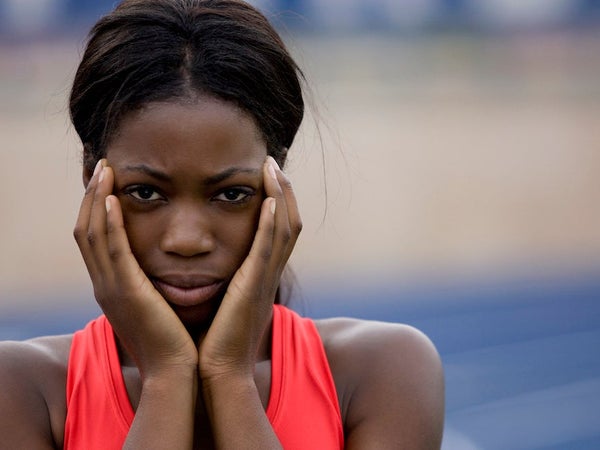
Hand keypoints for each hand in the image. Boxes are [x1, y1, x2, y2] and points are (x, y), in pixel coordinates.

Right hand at [74, 160, 197, 377]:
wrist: (176, 371)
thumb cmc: (174, 338)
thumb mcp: (156, 305)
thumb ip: (151, 282)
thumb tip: (162, 263)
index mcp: (113, 287)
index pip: (95, 239)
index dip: (96, 208)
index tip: (107, 182)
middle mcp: (104, 285)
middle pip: (87, 230)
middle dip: (91, 196)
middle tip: (102, 166)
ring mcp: (111, 289)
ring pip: (93, 235)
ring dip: (96, 199)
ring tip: (105, 170)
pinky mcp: (127, 292)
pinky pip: (112, 251)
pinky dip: (108, 224)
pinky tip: (111, 199)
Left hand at [198, 156, 301, 379]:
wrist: (215, 371)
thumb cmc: (213, 341)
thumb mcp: (222, 304)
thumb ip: (223, 282)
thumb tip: (206, 267)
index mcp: (260, 276)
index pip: (277, 230)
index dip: (277, 202)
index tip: (265, 177)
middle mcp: (268, 274)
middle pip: (288, 222)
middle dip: (283, 190)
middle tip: (272, 163)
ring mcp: (265, 279)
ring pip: (284, 228)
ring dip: (280, 196)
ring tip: (271, 168)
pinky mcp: (254, 286)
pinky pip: (269, 248)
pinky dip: (272, 222)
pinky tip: (268, 199)